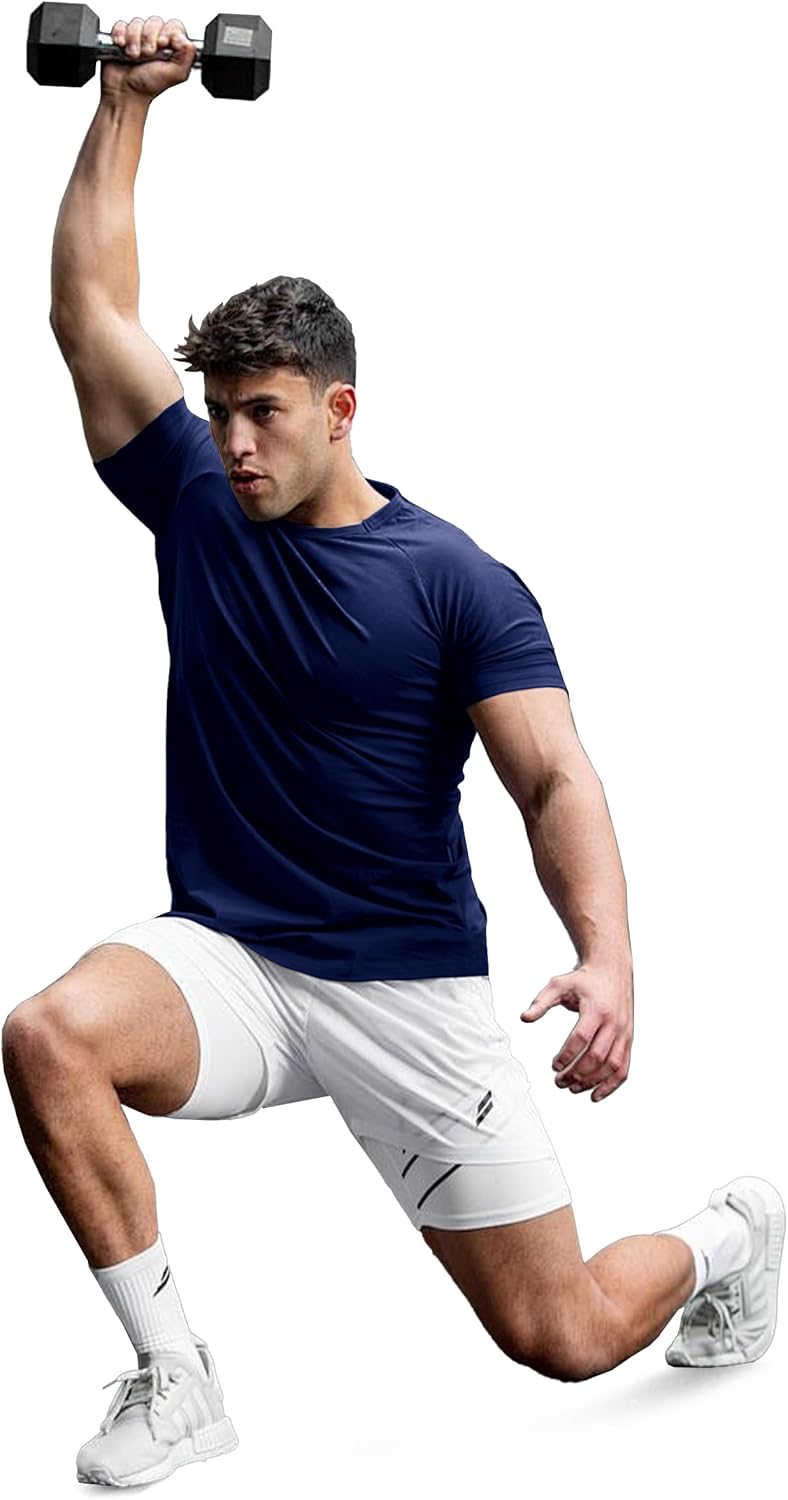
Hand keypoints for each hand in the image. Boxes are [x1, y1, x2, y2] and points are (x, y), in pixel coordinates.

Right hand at [101, 16, 195, 99]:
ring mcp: (139, 37)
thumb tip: (183, 39)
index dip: (168, 33)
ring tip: (134, 57)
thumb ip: (188, 55)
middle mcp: (156, 40)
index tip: (163, 45)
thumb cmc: (148, 86)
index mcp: (171, 47)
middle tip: (148, 54)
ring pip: (137, 23)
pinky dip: (121, 36)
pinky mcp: (122, 36)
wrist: (126, 93)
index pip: (174, 26)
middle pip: (155, 22)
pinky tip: (123, 48)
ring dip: (134, 40)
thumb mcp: (177, 74)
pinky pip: (121, 25)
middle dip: (149, 38)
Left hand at [521, 959, 633, 1101]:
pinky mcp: (628, 1039)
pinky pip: (624, 1067)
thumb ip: (541, 1002)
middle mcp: (614, 1022)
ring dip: (592, 1082)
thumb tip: (524, 1018)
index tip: (553, 1065)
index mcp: (597, 1009)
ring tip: (573, 1088)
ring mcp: (624, 1032)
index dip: (566, 1055)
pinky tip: (596, 1094)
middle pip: (597, 1056)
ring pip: (612, 1065)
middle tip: (560, 1082)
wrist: (611, 970)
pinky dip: (612, 1085)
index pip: (581, 1038)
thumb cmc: (584, 979)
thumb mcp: (558, 985)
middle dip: (577, 1073)